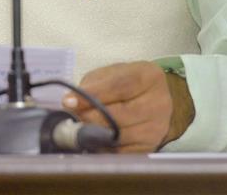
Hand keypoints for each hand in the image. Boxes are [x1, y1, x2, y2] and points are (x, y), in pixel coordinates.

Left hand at [62, 61, 193, 152]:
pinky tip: (94, 141)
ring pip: (118, 137)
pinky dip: (103, 149)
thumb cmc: (128, 84)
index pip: (118, 86)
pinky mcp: (150, 149)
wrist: (156, 102)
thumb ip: (93, 85)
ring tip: (80, 129)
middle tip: (73, 118)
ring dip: (94, 135)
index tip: (68, 102)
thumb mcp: (112, 74)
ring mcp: (156, 129)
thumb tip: (71, 102)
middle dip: (90, 118)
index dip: (91, 95)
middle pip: (119, 116)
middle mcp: (158, 103)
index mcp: (148, 76)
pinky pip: (121, 154)